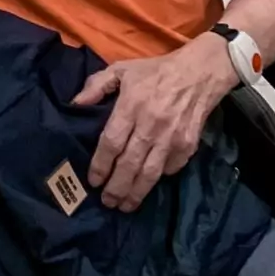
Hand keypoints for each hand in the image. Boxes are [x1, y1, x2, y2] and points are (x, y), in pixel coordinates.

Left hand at [72, 35, 234, 212]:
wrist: (199, 73)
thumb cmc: (156, 72)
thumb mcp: (122, 69)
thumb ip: (96, 85)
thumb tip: (75, 104)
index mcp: (131, 105)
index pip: (111, 142)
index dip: (100, 165)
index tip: (93, 181)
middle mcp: (150, 125)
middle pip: (129, 164)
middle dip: (116, 187)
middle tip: (107, 202)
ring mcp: (171, 138)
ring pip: (150, 173)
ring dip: (136, 193)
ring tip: (125, 206)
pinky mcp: (188, 145)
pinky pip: (170, 168)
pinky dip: (159, 178)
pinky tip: (148, 185)